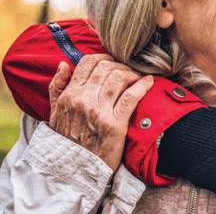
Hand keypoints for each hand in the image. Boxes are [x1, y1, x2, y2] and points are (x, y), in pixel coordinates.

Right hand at [48, 54, 153, 170]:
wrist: (74, 170)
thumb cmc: (67, 140)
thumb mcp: (54, 113)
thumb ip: (57, 87)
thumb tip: (65, 64)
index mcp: (69, 95)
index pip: (88, 62)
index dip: (104, 58)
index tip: (113, 63)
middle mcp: (83, 99)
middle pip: (107, 67)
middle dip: (121, 65)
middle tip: (128, 71)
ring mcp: (99, 111)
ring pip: (120, 77)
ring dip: (132, 73)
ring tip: (137, 77)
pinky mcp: (116, 123)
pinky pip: (132, 95)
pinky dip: (144, 84)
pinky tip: (149, 81)